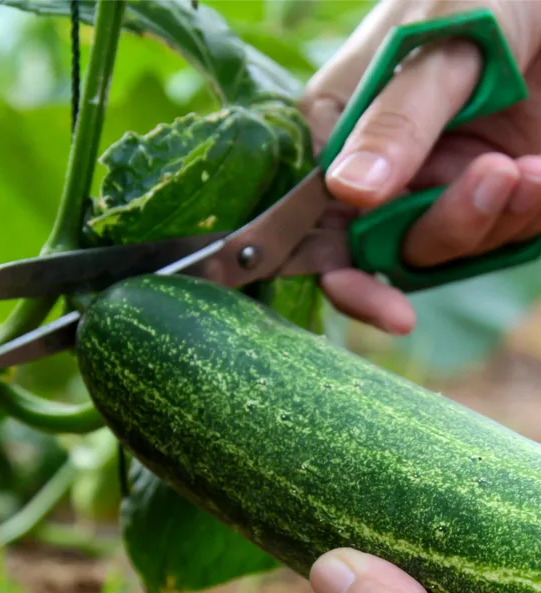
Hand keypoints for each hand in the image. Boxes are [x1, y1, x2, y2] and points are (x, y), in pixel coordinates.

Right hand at [301, 0, 540, 334]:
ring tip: (527, 167)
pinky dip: (523, 213)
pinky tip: (539, 172)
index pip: (316, 220)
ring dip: (489, 216)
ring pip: (440, 249)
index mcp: (341, 125)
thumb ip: (398, 118)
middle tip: (492, 181)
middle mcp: (379, 169)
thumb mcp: (441, 40)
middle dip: (442, 230)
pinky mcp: (485, 194)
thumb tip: (348, 192)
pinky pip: (494, 235)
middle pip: (382, 249)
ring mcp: (433, 184)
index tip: (389, 309)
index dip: (346, 274)